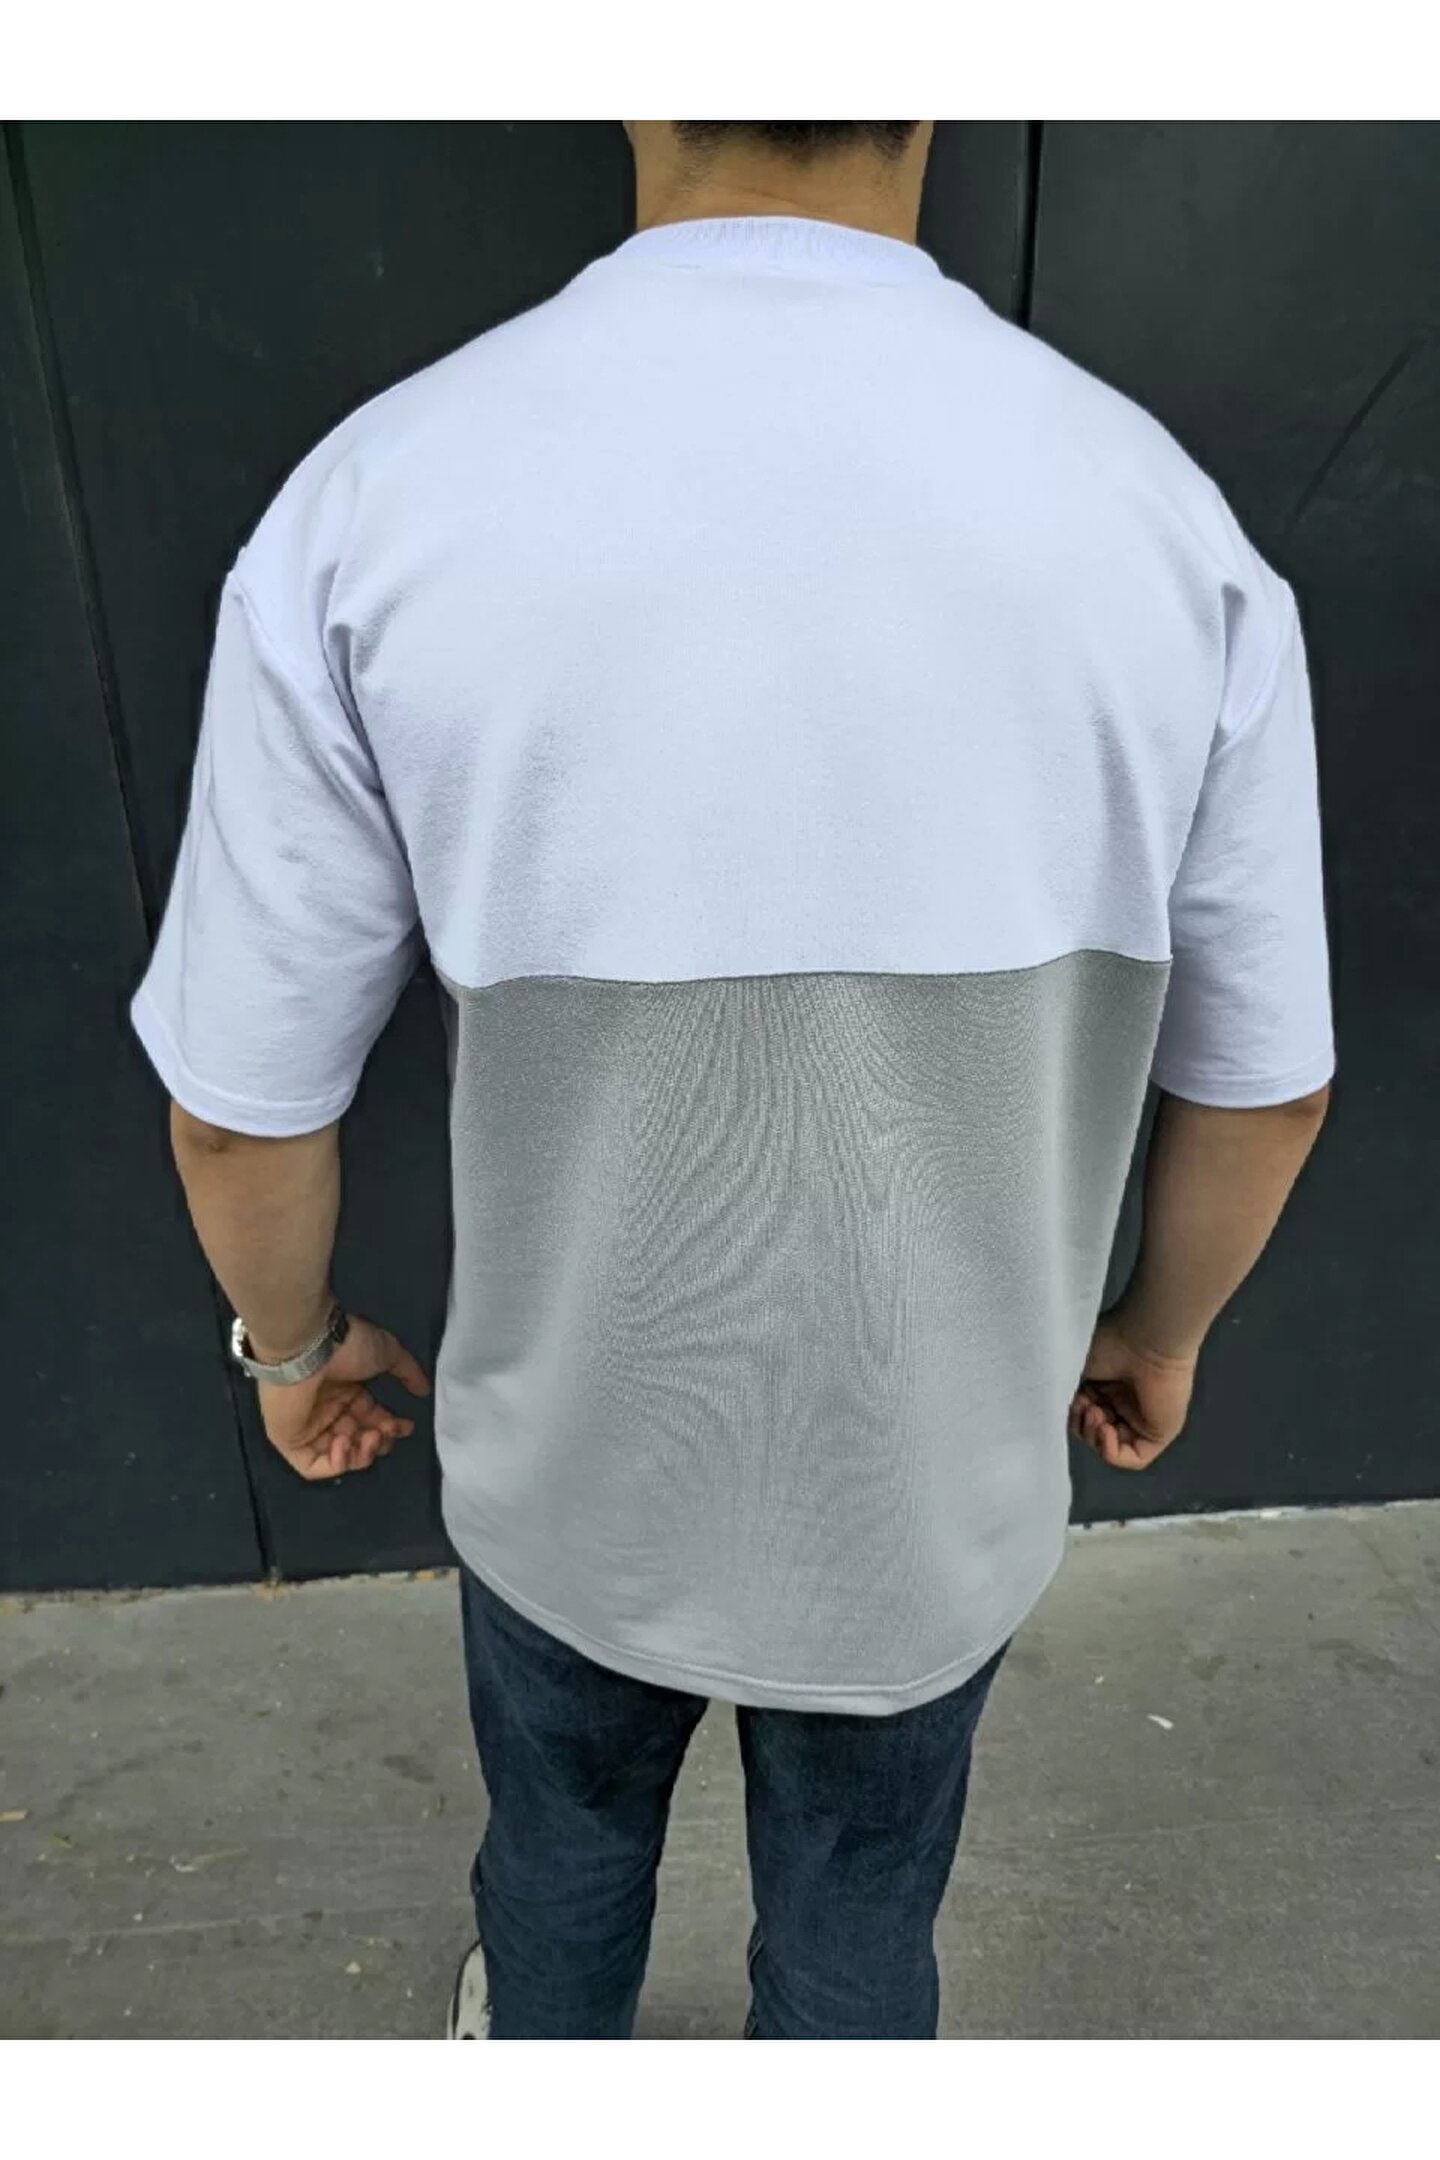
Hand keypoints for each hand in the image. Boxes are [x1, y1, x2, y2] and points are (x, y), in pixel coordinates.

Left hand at [256, 1313, 431, 1482]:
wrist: (308, 1346)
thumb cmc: (347, 1346)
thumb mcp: (388, 1353)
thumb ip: (408, 1372)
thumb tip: (424, 1390)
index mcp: (346, 1390)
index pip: (371, 1418)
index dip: (391, 1426)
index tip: (406, 1426)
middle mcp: (327, 1409)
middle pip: (358, 1440)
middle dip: (379, 1442)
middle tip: (387, 1433)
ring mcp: (307, 1427)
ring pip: (339, 1456)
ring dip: (362, 1453)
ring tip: (370, 1438)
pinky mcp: (289, 1441)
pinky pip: (312, 1465)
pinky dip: (335, 1463)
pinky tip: (346, 1444)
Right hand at [1068, 1306, 1196, 1471]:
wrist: (1145, 1339)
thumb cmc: (1112, 1342)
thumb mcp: (1077, 1368)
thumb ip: (1066, 1392)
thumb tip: (1053, 1411)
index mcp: (1107, 1387)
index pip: (1084, 1416)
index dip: (1073, 1414)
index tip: (1072, 1398)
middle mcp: (1125, 1404)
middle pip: (1095, 1433)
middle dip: (1082, 1425)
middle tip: (1086, 1405)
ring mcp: (1143, 1421)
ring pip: (1111, 1447)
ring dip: (1094, 1437)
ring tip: (1096, 1413)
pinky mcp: (1159, 1433)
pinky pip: (1134, 1458)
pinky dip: (1112, 1451)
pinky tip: (1106, 1430)